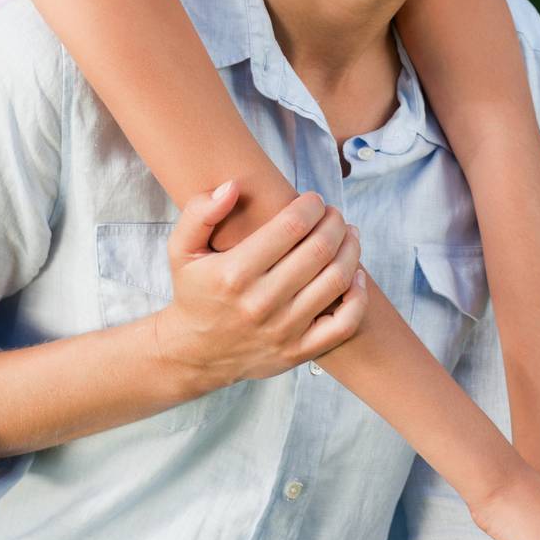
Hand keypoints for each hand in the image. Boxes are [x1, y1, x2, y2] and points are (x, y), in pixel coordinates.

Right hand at [152, 180, 366, 395]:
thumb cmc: (194, 292)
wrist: (194, 354)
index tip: (312, 199)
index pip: (291, 227)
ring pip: (336, 281)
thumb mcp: (181, 249)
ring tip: (349, 233)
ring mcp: (283, 331)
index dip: (310, 205)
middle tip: (333, 213)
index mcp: (234, 273)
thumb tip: (233, 186)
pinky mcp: (298, 352)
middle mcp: (261, 303)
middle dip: (334, 222)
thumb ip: (200, 213)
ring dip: (351, 249)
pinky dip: (358, 297)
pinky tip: (356, 274)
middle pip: (319, 250)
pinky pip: (344, 325)